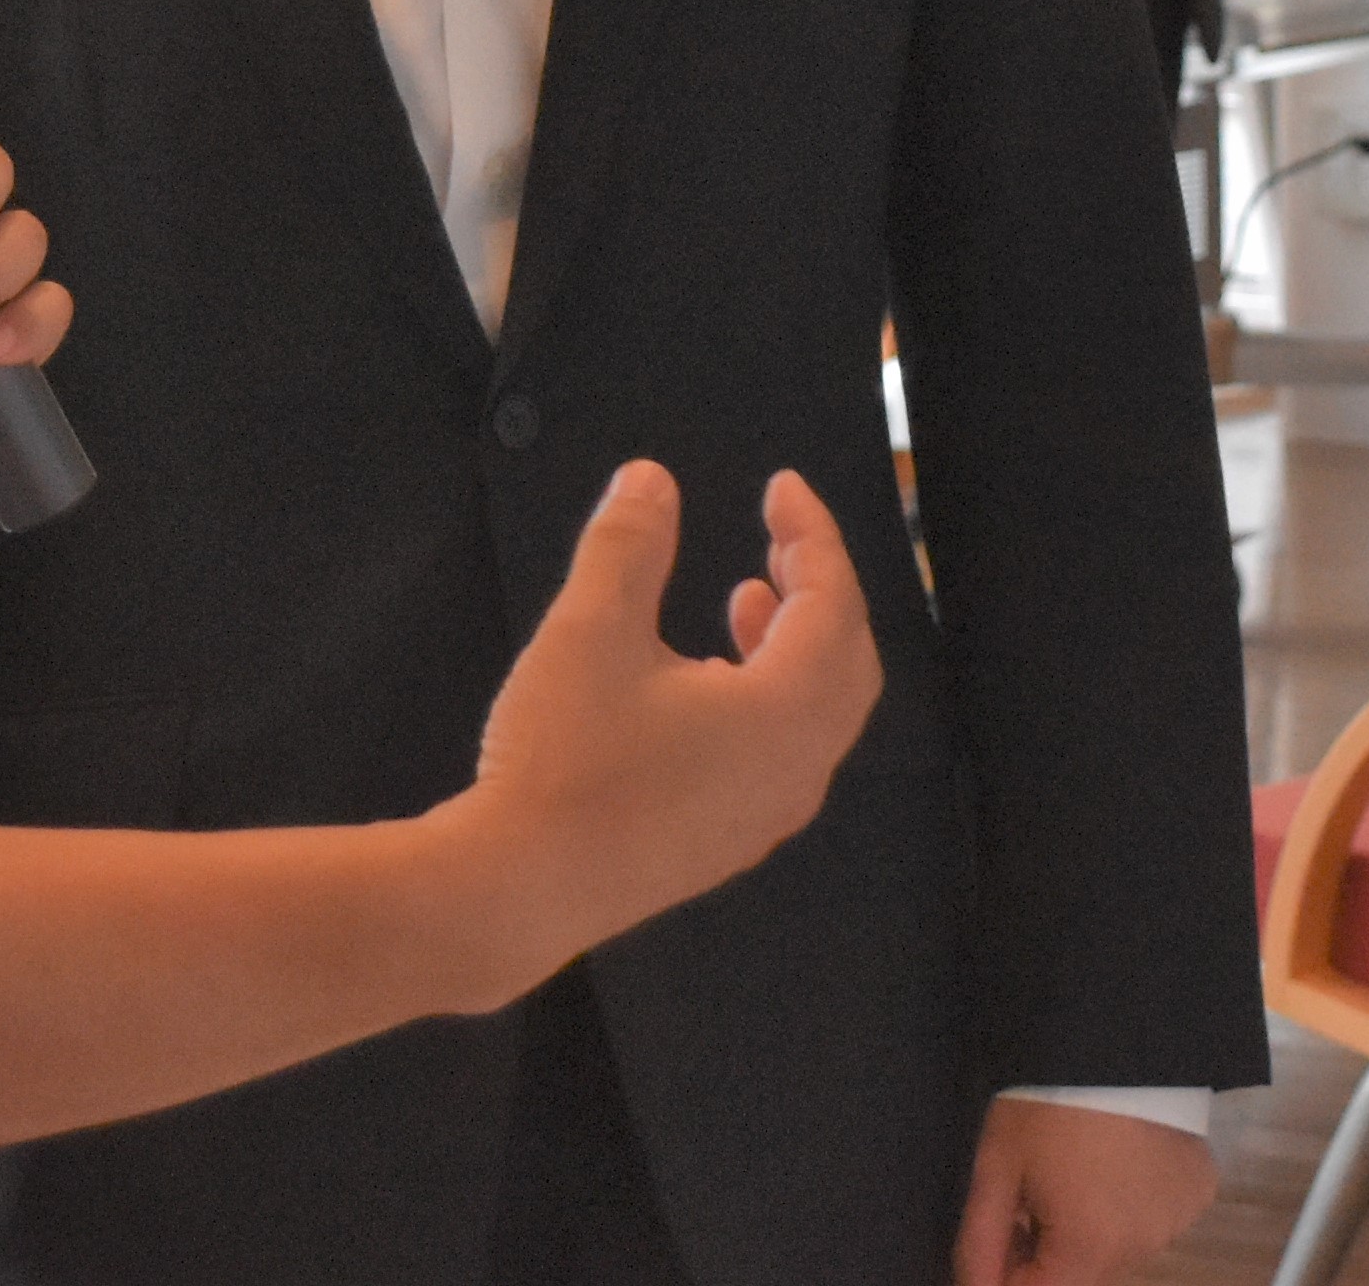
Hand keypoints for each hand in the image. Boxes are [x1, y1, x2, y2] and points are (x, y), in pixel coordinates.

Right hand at [445, 464, 876, 986]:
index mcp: (786, 713)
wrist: (521, 888)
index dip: (813, 536)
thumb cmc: (565, 755)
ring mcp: (768, 816)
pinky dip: (771, 698)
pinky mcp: (731, 843)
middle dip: (819, 591)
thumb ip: (631, 544)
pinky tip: (703, 681)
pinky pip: (785, 755)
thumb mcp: (592, 628)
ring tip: (746, 598)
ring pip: (818, 715)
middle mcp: (798, 770)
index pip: (833, 604)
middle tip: (779, 541)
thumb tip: (651, 479)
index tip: (780, 488)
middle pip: (847, 663)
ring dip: (795, 646)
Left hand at [951, 1097, 1214, 1284]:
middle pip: (1082, 1269)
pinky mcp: (1200, 1191)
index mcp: (1090, 1249)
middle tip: (1032, 1186)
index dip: (1010, 1268)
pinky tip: (1119, 1154)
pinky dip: (1135, 1198)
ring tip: (1077, 1161)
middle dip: (1050, 1243)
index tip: (1001, 1228)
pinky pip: (1157, 1214)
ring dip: (1093, 1222)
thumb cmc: (1045, 1101)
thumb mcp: (997, 1166)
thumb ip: (981, 1241)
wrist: (1117, 1035)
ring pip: (1120, 1243)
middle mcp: (1142, 1249)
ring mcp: (1177, 1221)